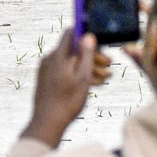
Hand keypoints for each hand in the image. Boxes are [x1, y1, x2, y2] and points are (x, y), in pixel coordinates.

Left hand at [27, 30, 104, 144]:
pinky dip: (78, 75)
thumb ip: (86, 54)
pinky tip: (92, 84)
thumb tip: (88, 35)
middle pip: (73, 50)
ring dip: (88, 68)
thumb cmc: (67, 102)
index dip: (86, 34)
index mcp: (58, 56)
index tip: (99, 42)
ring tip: (105, 78)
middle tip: (108, 64)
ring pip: (71, 63)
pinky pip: (65, 72)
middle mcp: (50, 59)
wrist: (47, 123)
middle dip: (92, 56)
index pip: (71, 32)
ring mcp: (47, 70)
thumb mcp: (83, 77)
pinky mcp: (47, 80)